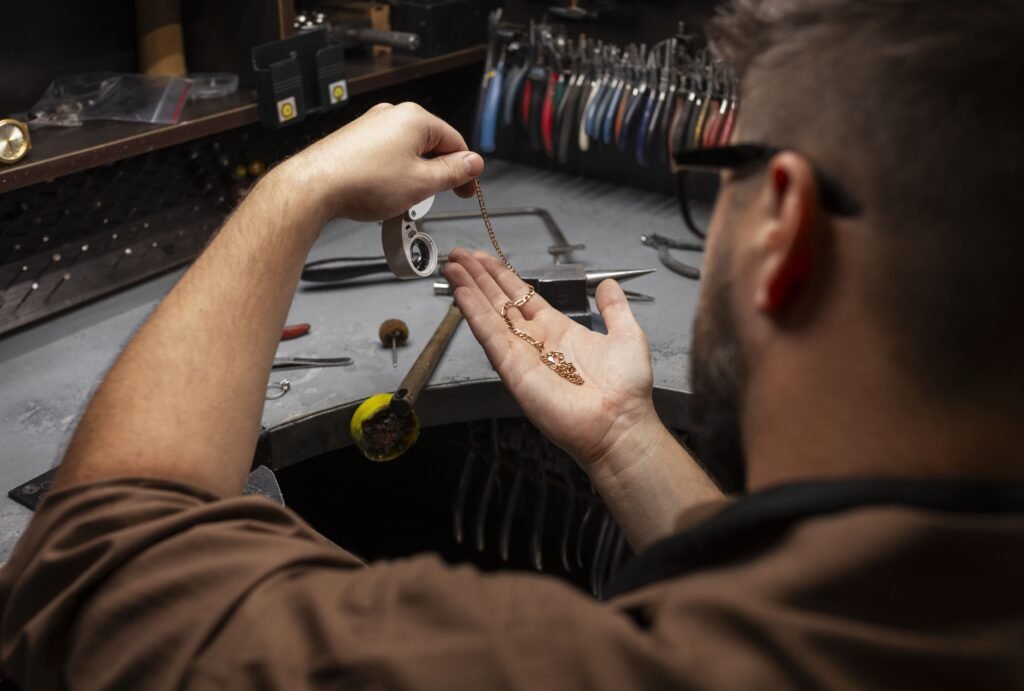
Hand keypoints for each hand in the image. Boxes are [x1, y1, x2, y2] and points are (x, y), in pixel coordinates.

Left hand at [270, 102, 484, 222]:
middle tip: (435, 198)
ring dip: (414, 177)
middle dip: (437, 174)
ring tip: (403, 201)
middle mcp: (392, 116)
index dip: (465, 171)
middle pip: (431, 146)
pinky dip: (393, 176)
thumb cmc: (362, 182)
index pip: (455, 142)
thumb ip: (453, 173)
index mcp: (415, 118)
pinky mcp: (355, 141)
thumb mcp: (422, 183)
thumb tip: (473, 163)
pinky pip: (386, 157)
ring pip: (408, 153)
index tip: (466, 191)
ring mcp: (371, 126)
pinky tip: (384, 195)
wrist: (314, 187)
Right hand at [444, 249, 660, 473]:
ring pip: (489, 316)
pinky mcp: (513, 369)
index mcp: (558, 330)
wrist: (620, 422)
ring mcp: (521, 354)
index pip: (522, 296)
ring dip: (470, 290)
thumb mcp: (626, 334)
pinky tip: (462, 293)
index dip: (502, 276)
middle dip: (479, 277)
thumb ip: (614, 308)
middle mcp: (535, 341)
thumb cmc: (625, 389)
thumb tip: (608, 285)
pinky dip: (474, 314)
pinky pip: (491, 336)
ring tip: (452, 266)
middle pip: (499, 302)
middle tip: (459, 255)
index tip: (485, 259)